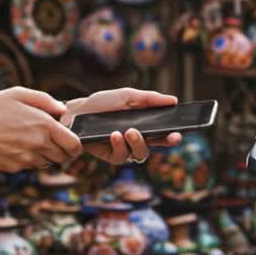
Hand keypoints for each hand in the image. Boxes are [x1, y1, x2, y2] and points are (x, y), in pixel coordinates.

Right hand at [0, 88, 81, 171]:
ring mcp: (26, 159)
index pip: (74, 145)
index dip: (76, 144)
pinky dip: (28, 158)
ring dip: (44, 154)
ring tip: (28, 140)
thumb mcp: (18, 93)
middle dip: (62, 150)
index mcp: (43, 125)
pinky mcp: (14, 168)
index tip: (71, 140)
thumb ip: (45, 101)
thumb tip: (62, 110)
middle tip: (51, 139)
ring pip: (47, 163)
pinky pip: (29, 166)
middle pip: (64, 157)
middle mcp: (38, 145)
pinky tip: (15, 145)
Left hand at [64, 88, 183, 164]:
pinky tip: (114, 135)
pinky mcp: (110, 156)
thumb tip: (174, 100)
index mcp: (144, 124)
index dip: (173, 135)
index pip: (163, 132)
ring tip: (130, 131)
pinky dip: (120, 146)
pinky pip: (121, 157)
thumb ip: (150, 99)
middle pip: (157, 145)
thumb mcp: (126, 96)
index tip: (179, 133)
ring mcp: (124, 148)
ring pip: (141, 154)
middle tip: (170, 137)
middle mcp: (136, 138)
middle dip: (166, 142)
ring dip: (139, 143)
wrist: (76, 112)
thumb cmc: (102, 103)